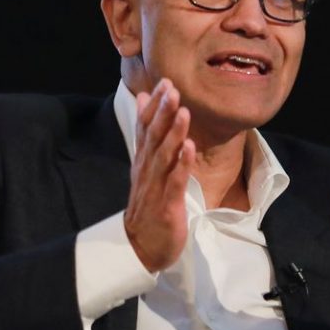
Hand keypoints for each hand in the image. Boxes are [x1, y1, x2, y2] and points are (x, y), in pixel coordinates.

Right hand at [123, 78, 195, 271]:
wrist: (141, 247)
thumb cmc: (149, 202)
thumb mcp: (145, 165)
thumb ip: (146, 134)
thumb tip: (144, 100)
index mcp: (143, 160)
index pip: (146, 128)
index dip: (154, 105)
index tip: (164, 82)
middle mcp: (147, 170)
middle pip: (153, 137)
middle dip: (163, 112)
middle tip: (171, 88)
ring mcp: (156, 187)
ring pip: (163, 156)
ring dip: (173, 133)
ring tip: (183, 111)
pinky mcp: (167, 205)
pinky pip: (174, 182)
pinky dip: (181, 164)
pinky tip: (188, 148)